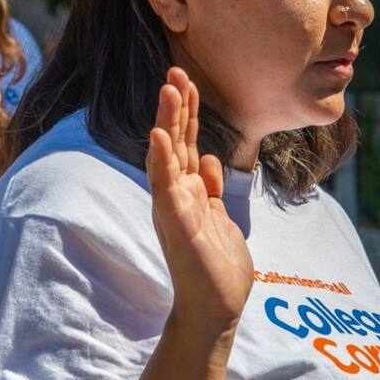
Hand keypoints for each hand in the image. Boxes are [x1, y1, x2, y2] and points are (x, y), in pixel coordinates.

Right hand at [146, 68, 253, 333]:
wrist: (215, 309)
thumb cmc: (216, 268)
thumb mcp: (220, 219)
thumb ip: (212, 190)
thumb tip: (209, 161)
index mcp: (187, 192)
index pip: (185, 143)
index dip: (186, 112)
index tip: (185, 79)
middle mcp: (175, 196)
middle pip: (173, 142)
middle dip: (175, 106)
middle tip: (175, 70)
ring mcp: (173, 208)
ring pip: (166, 156)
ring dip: (166, 122)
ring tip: (167, 89)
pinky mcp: (176, 224)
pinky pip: (165, 187)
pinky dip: (161, 160)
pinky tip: (158, 136)